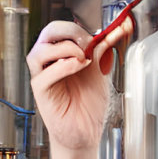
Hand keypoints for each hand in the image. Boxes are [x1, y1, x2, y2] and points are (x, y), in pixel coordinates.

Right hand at [26, 18, 132, 154]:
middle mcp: (50, 62)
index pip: (61, 29)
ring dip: (64, 49)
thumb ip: (104, 50)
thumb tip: (118, 29)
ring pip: (39, 51)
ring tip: (83, 59)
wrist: (87, 131)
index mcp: (62, 54)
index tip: (103, 33)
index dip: (80, 26)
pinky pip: (44, 75)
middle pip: (47, 34)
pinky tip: (78, 67)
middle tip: (87, 41)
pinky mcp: (42, 93)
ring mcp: (44, 76)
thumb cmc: (89, 104)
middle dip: (68, 31)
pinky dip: (61, 67)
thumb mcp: (101, 71)